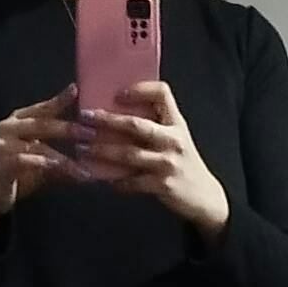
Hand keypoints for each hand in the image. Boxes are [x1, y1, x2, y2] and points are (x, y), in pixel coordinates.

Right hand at [0, 90, 83, 243]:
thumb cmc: (18, 173)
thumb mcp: (42, 160)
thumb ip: (61, 153)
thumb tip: (91, 153)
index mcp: (18, 120)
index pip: (42, 108)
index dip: (59, 99)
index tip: (76, 89)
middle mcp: (9, 127)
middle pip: (43, 123)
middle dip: (68, 128)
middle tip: (91, 133)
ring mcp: (3, 144)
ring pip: (40, 147)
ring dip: (64, 159)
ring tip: (83, 169)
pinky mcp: (2, 162)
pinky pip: (29, 161)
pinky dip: (48, 166)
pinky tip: (63, 171)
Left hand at [72, 79, 228, 236]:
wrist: (205, 197)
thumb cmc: (184, 163)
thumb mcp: (176, 138)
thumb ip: (157, 125)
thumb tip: (119, 111)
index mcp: (176, 123)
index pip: (162, 94)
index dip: (140, 89)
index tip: (118, 93)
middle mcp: (174, 140)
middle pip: (136, 125)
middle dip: (107, 120)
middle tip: (84, 117)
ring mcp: (168, 163)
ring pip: (129, 154)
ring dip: (102, 150)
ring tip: (82, 148)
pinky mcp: (163, 185)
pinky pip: (132, 181)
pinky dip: (115, 181)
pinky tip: (102, 179)